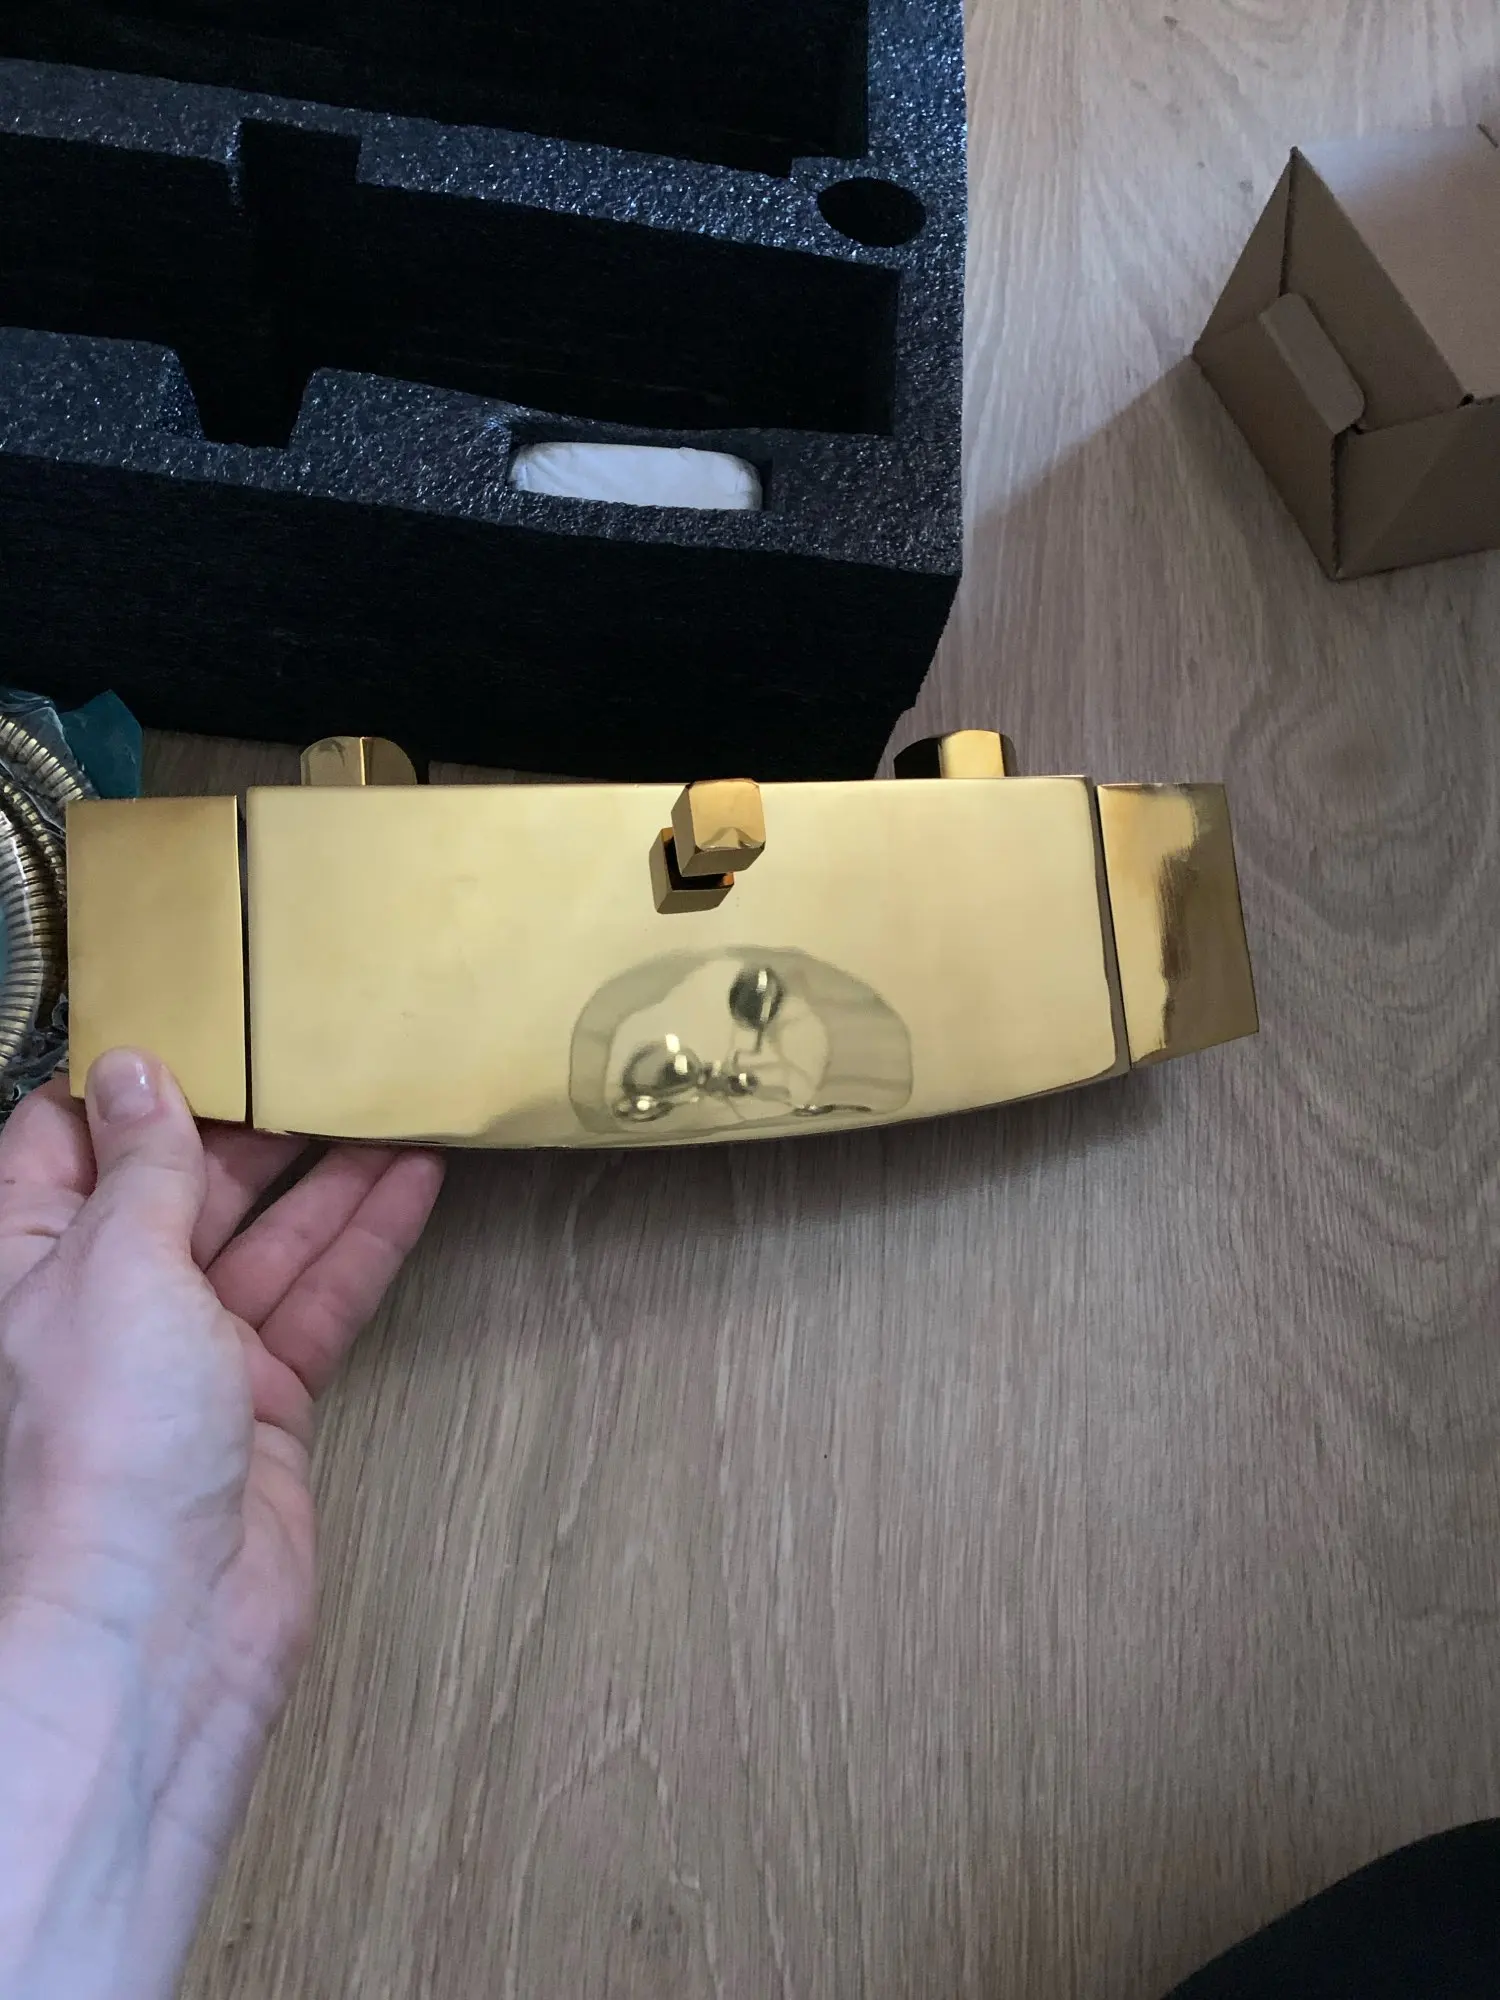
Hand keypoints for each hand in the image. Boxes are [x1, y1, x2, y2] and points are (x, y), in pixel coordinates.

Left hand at [0, 1050, 444, 1999]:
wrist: (155, 1630)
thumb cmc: (99, 1452)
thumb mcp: (111, 1266)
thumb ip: (142, 1168)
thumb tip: (132, 1073)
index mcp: (25, 1262)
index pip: (65, 1142)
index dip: (128, 1082)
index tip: (198, 1016)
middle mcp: (98, 1304)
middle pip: (177, 1185)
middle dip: (248, 1121)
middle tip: (321, 1051)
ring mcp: (184, 1356)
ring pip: (262, 1238)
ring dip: (327, 1173)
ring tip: (390, 1100)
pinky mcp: (259, 1403)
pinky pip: (316, 1301)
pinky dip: (364, 1242)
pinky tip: (410, 1184)